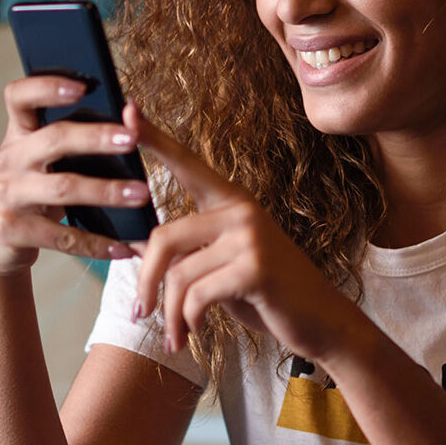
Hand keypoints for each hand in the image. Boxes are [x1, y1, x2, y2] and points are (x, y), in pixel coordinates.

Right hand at [0, 77, 151, 284]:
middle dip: (95, 138)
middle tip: (132, 139)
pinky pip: (62, 236)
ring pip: (63, 188)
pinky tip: (125, 247)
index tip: (83, 85)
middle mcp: (9, 160)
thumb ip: (69, 143)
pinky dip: (97, 243)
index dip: (46, 86)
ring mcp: (7, 196)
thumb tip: (131, 120)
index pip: (19, 97)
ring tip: (142, 194)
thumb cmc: (32, 192)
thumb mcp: (39, 163)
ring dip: (106, 191)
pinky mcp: (12, 231)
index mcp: (18, 135)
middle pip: (53, 140)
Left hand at [131, 107, 362, 364]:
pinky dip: (189, 320)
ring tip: (176, 335)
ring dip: (171, 313)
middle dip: (146, 282)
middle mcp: (240, 210)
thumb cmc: (266, 295)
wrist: (318, 322)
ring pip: (178, 274)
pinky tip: (196, 331)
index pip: (185, 164)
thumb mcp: (221, 267)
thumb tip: (132, 249)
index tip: (127, 109)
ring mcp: (250, 236)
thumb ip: (187, 252)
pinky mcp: (255, 267)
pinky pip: (197, 294)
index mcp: (230, 202)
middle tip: (140, 314)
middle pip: (163, 237)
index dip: (153, 138)